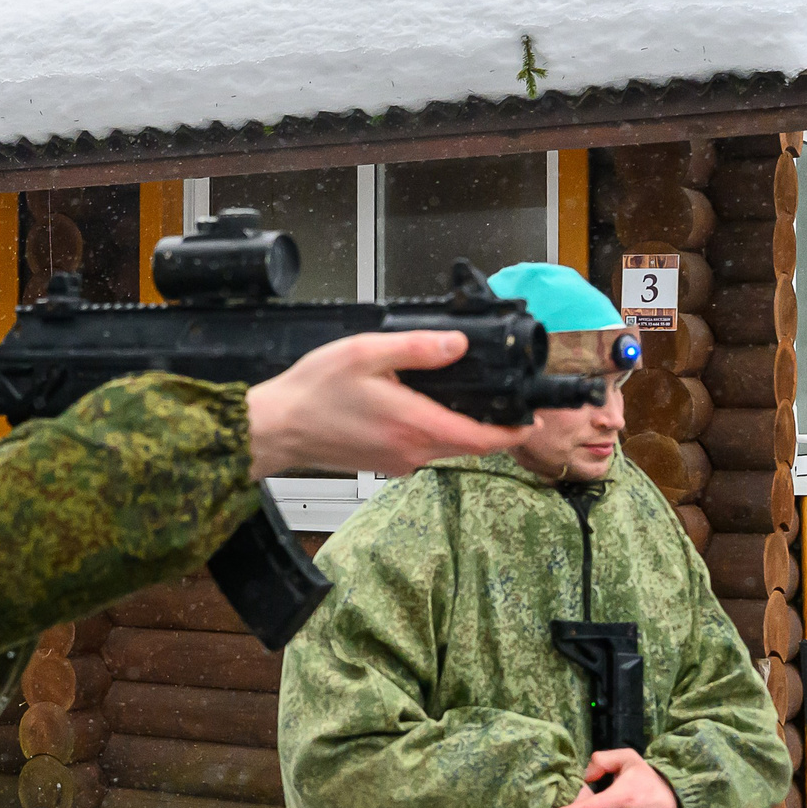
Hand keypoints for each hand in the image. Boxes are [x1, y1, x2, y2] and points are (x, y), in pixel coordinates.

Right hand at [245, 332, 535, 479]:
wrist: (277, 427)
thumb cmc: (313, 393)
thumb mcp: (366, 352)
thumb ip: (416, 348)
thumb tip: (456, 345)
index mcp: (415, 425)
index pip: (482, 440)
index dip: (513, 432)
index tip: (530, 420)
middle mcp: (411, 451)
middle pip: (469, 445)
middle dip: (492, 427)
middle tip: (505, 402)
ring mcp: (398, 461)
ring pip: (447, 447)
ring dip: (462, 428)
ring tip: (466, 398)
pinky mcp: (385, 462)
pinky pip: (423, 448)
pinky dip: (435, 431)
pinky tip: (422, 406)